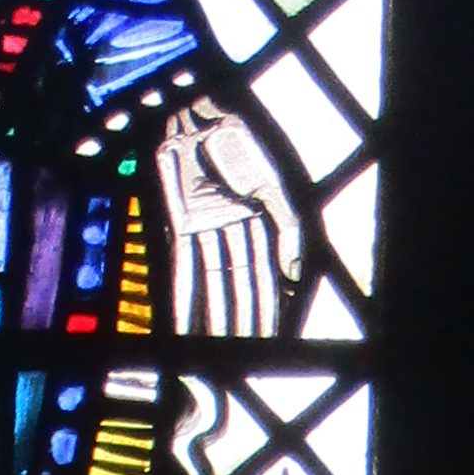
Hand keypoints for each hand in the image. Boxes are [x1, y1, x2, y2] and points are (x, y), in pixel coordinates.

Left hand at [157, 98, 302, 337]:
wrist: (202, 112)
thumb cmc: (243, 142)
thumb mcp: (276, 187)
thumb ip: (289, 234)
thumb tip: (294, 280)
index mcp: (266, 224)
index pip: (267, 279)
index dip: (266, 313)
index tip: (268, 344)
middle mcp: (236, 232)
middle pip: (239, 288)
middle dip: (239, 325)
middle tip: (236, 362)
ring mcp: (207, 230)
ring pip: (213, 285)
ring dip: (213, 322)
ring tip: (212, 356)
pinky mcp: (179, 224)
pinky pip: (183, 268)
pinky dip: (183, 299)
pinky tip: (182, 326)